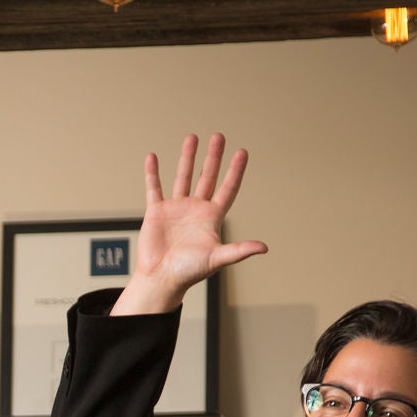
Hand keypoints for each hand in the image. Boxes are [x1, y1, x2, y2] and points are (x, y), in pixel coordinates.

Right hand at [111, 132, 267, 315]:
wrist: (161, 279)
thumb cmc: (189, 272)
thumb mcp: (217, 258)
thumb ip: (239, 250)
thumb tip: (263, 248)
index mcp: (212, 218)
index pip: (227, 189)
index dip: (235, 171)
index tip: (242, 152)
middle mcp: (195, 209)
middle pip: (207, 177)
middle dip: (213, 157)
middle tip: (219, 137)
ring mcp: (176, 208)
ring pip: (183, 177)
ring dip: (188, 157)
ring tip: (192, 138)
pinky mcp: (157, 212)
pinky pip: (154, 188)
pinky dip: (153, 173)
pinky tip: (153, 158)